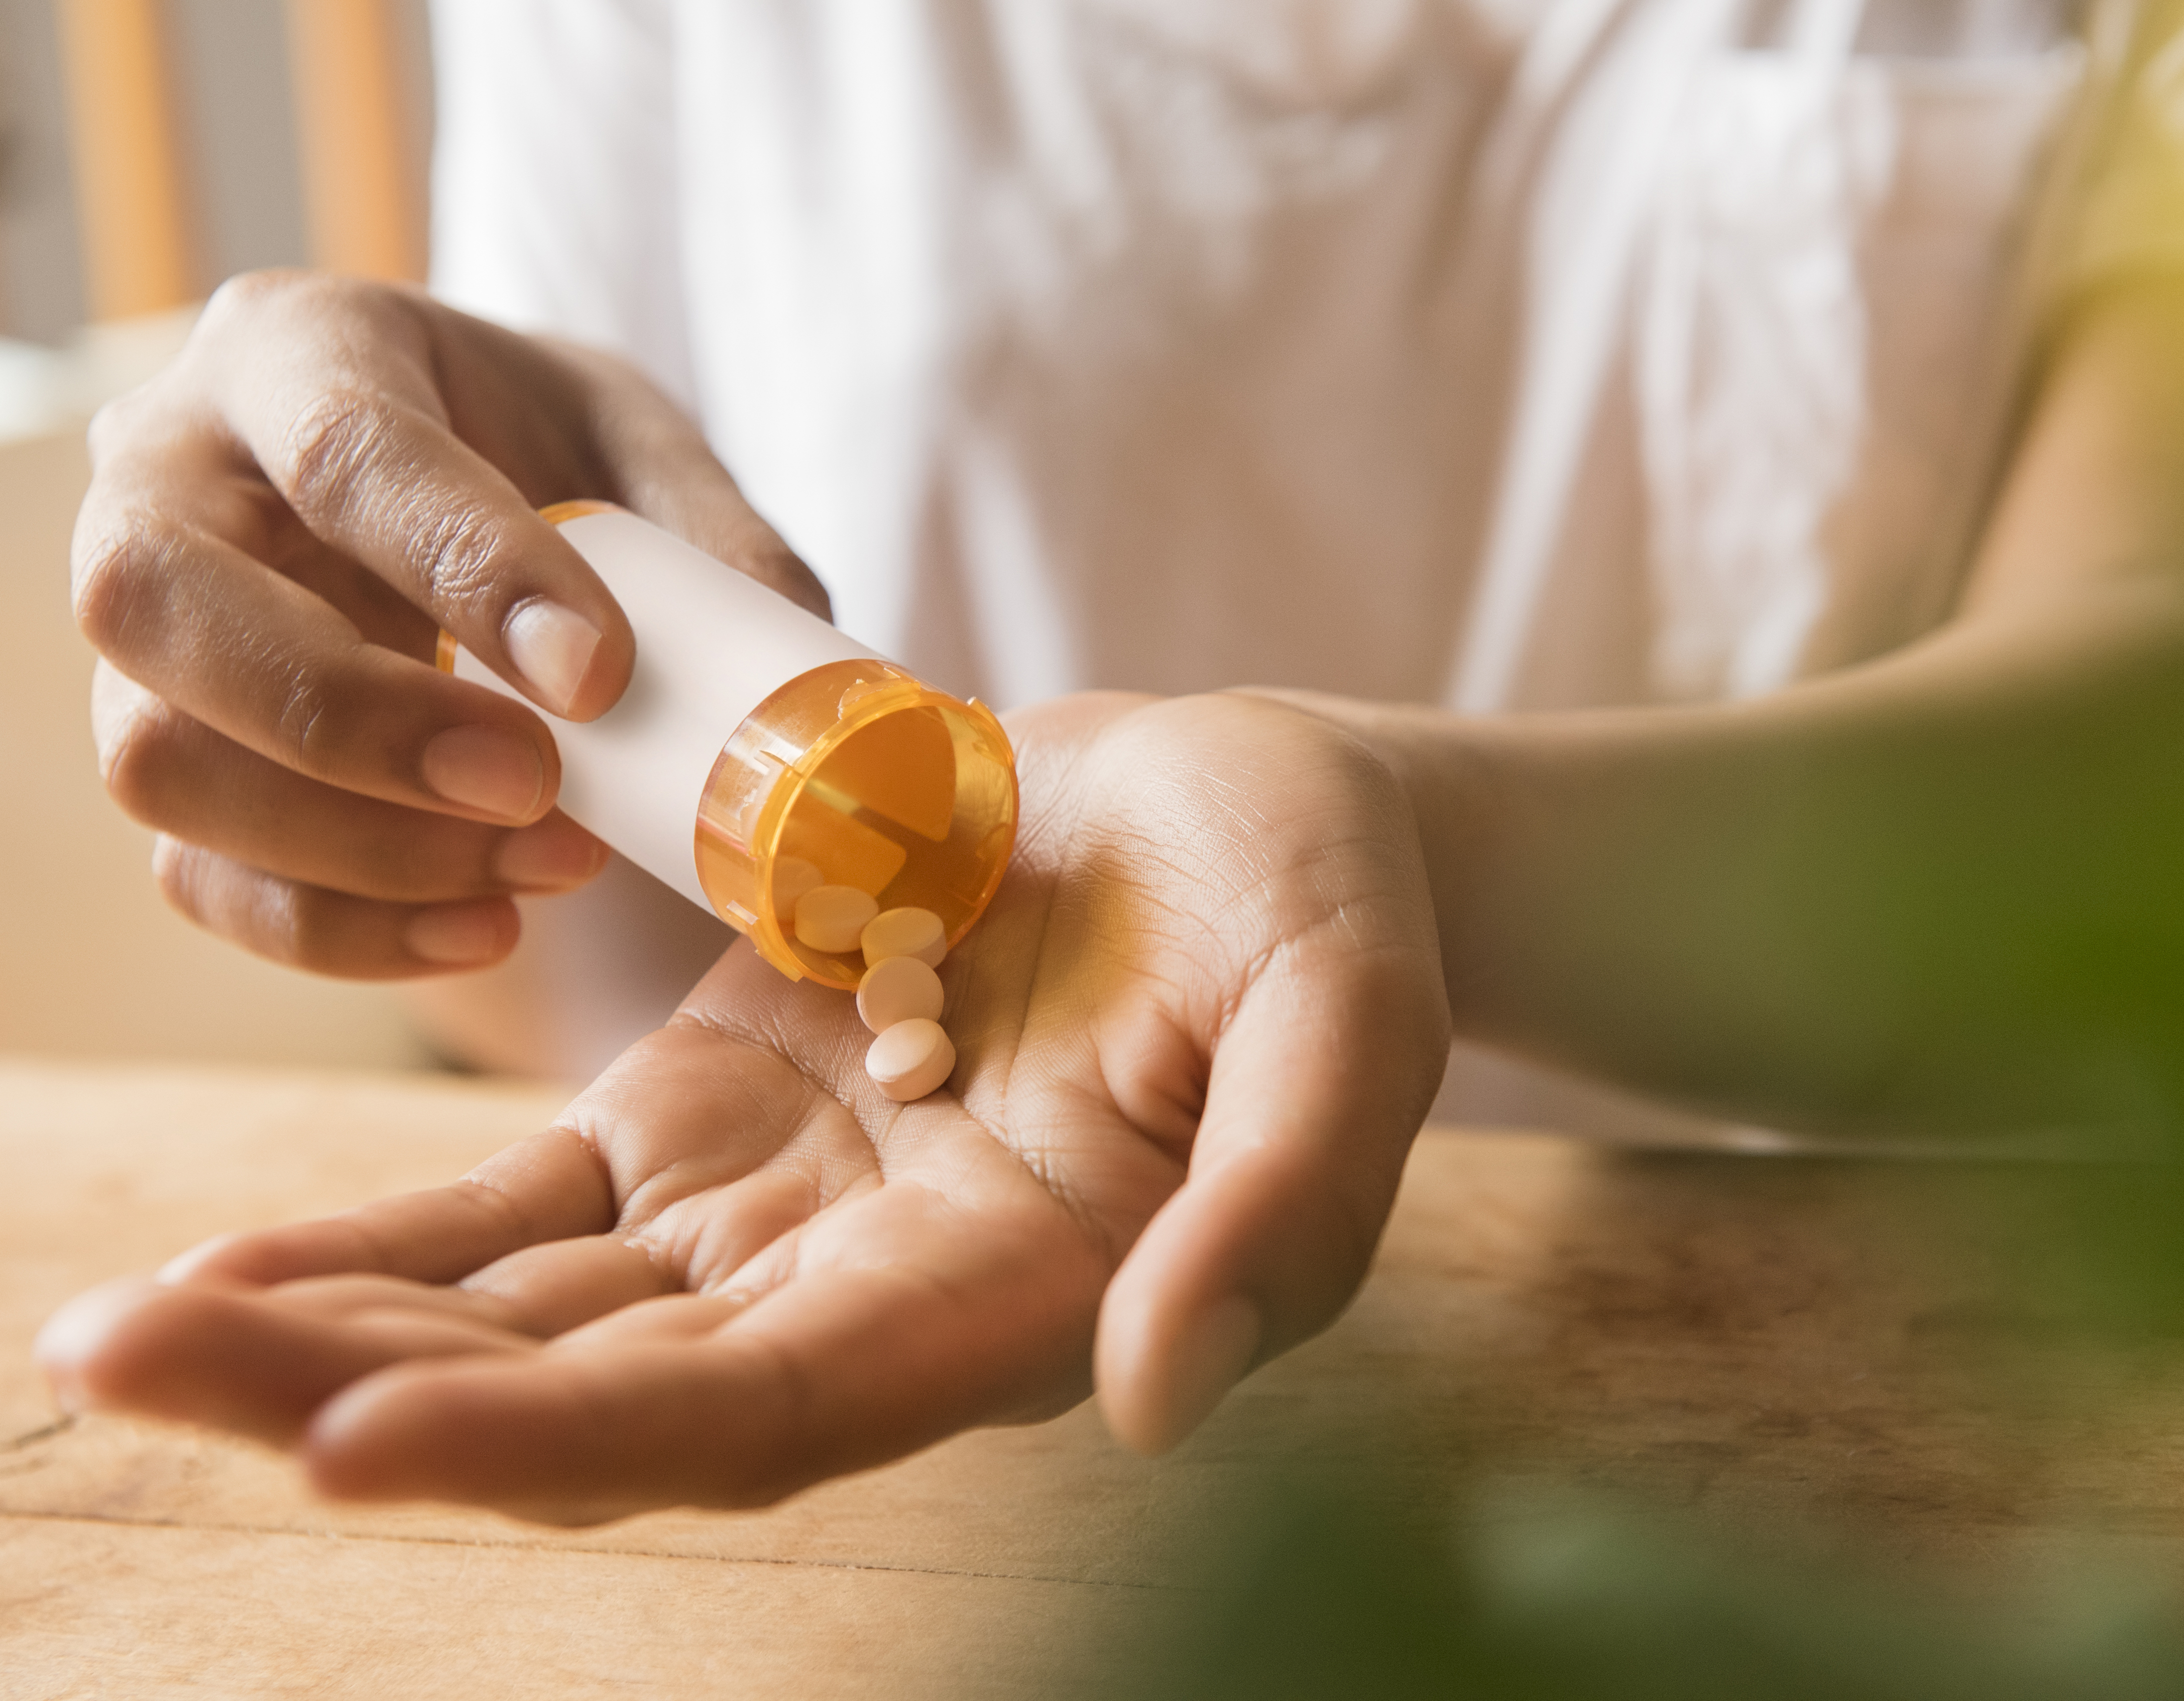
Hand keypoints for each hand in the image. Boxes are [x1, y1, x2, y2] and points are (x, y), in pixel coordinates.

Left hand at [38, 693, 1449, 1522]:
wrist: (1244, 818)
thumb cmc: (1321, 908)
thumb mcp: (1347, 1021)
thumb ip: (1284, 1205)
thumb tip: (1153, 1401)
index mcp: (1007, 1304)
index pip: (766, 1412)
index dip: (571, 1436)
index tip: (356, 1440)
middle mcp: (864, 1295)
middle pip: (592, 1389)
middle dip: (360, 1395)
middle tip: (125, 1362)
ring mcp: (771, 1210)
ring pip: (524, 1312)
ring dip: (325, 1329)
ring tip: (116, 1330)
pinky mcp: (710, 1114)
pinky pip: (520, 1210)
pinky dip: (381, 1244)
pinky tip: (227, 1264)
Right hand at [74, 270, 827, 978]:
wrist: (454, 500)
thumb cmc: (536, 449)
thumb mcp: (635, 442)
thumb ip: (713, 539)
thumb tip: (794, 683)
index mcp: (296, 351)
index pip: (346, 455)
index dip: (469, 572)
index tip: (599, 678)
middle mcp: (169, 476)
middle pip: (160, 602)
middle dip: (354, 721)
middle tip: (534, 787)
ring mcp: (142, 631)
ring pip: (157, 758)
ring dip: (359, 847)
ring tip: (550, 864)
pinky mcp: (162, 755)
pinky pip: (197, 873)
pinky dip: (343, 929)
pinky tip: (489, 925)